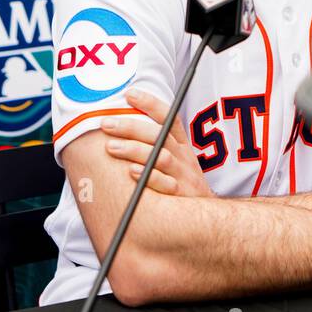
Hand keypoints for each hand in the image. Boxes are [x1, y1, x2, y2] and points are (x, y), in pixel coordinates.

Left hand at [100, 88, 214, 197]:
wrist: (205, 217)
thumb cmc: (181, 185)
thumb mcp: (176, 161)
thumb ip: (156, 145)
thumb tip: (120, 129)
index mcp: (182, 145)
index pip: (168, 117)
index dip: (150, 104)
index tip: (129, 94)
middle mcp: (183, 157)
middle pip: (159, 135)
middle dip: (131, 127)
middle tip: (106, 123)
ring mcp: (183, 176)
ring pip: (161, 157)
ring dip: (136, 150)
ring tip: (111, 147)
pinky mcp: (180, 195)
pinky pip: (165, 185)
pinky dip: (148, 178)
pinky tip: (132, 172)